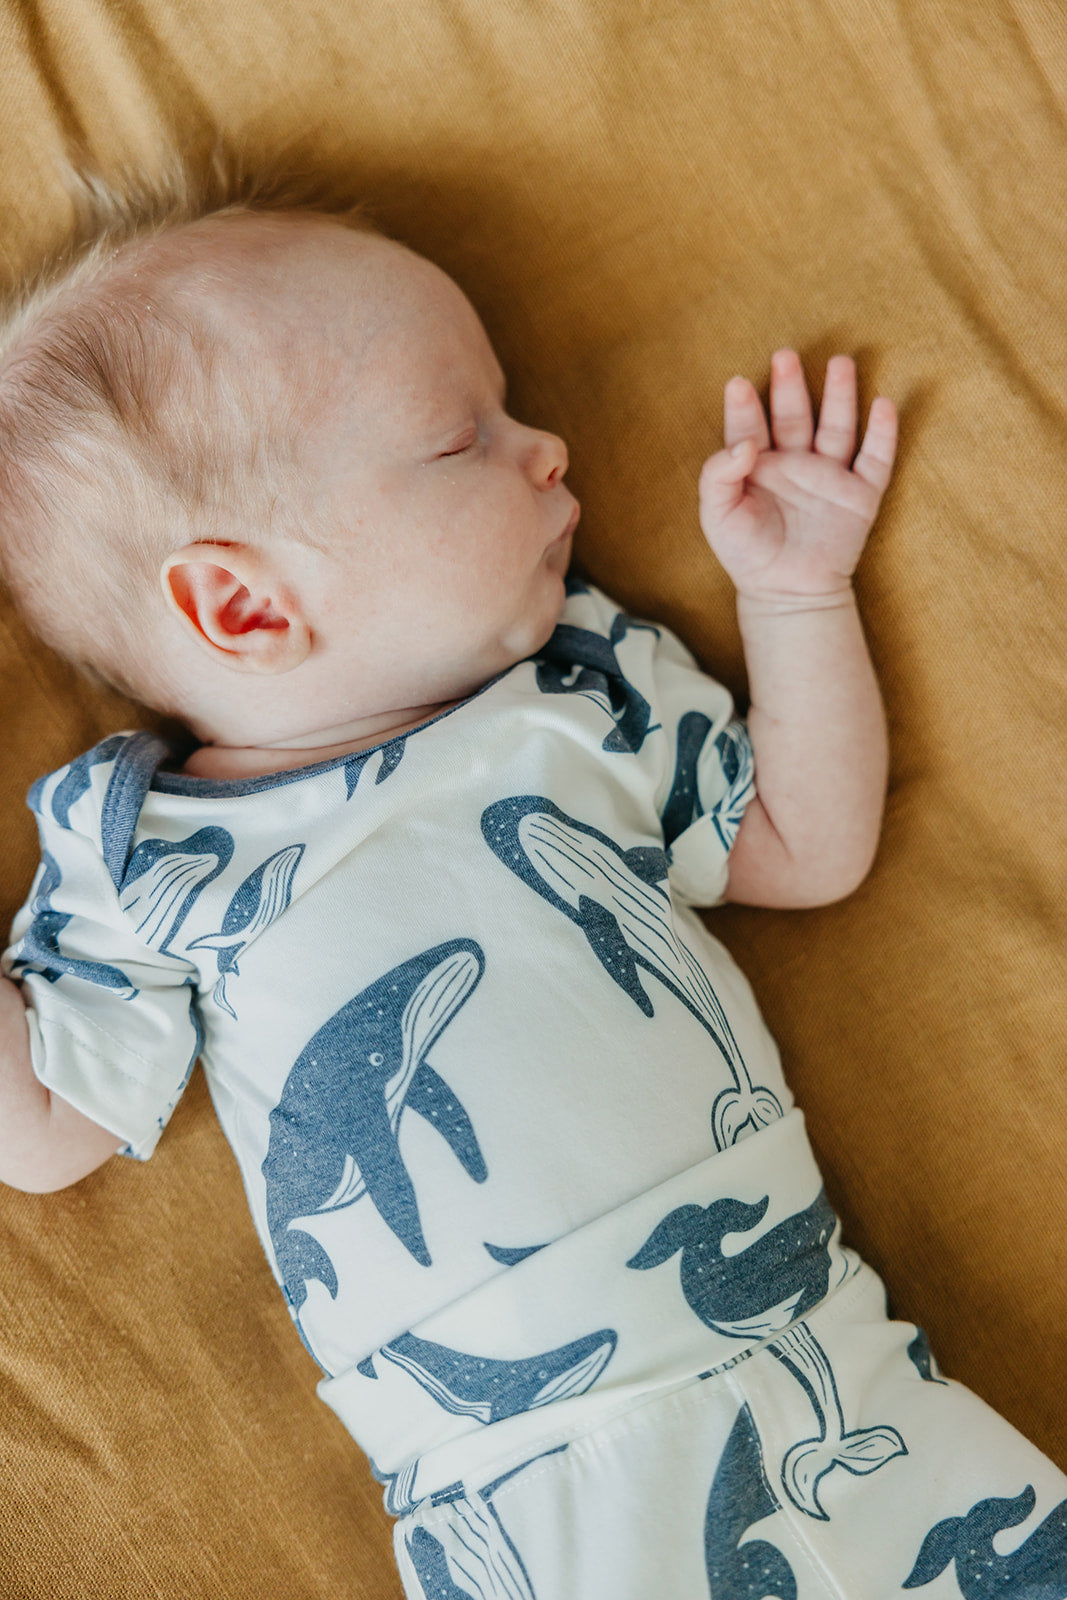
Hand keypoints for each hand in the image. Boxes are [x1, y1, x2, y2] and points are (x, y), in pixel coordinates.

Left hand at [698, 349, 897, 602]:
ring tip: (840, 362)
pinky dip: (883, 434)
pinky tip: (884, 405)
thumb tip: (743, 443)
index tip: (738, 384)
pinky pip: (875, 460)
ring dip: (839, 395)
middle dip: (790, 386)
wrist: (786, 593)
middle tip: (784, 355)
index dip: (745, 407)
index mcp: (758, 466)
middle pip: (794, 415)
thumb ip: (718, 475)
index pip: (750, 427)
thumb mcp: (717, 515)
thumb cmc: (747, 554)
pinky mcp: (859, 495)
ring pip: (837, 427)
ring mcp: (829, 477)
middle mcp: (794, 464)